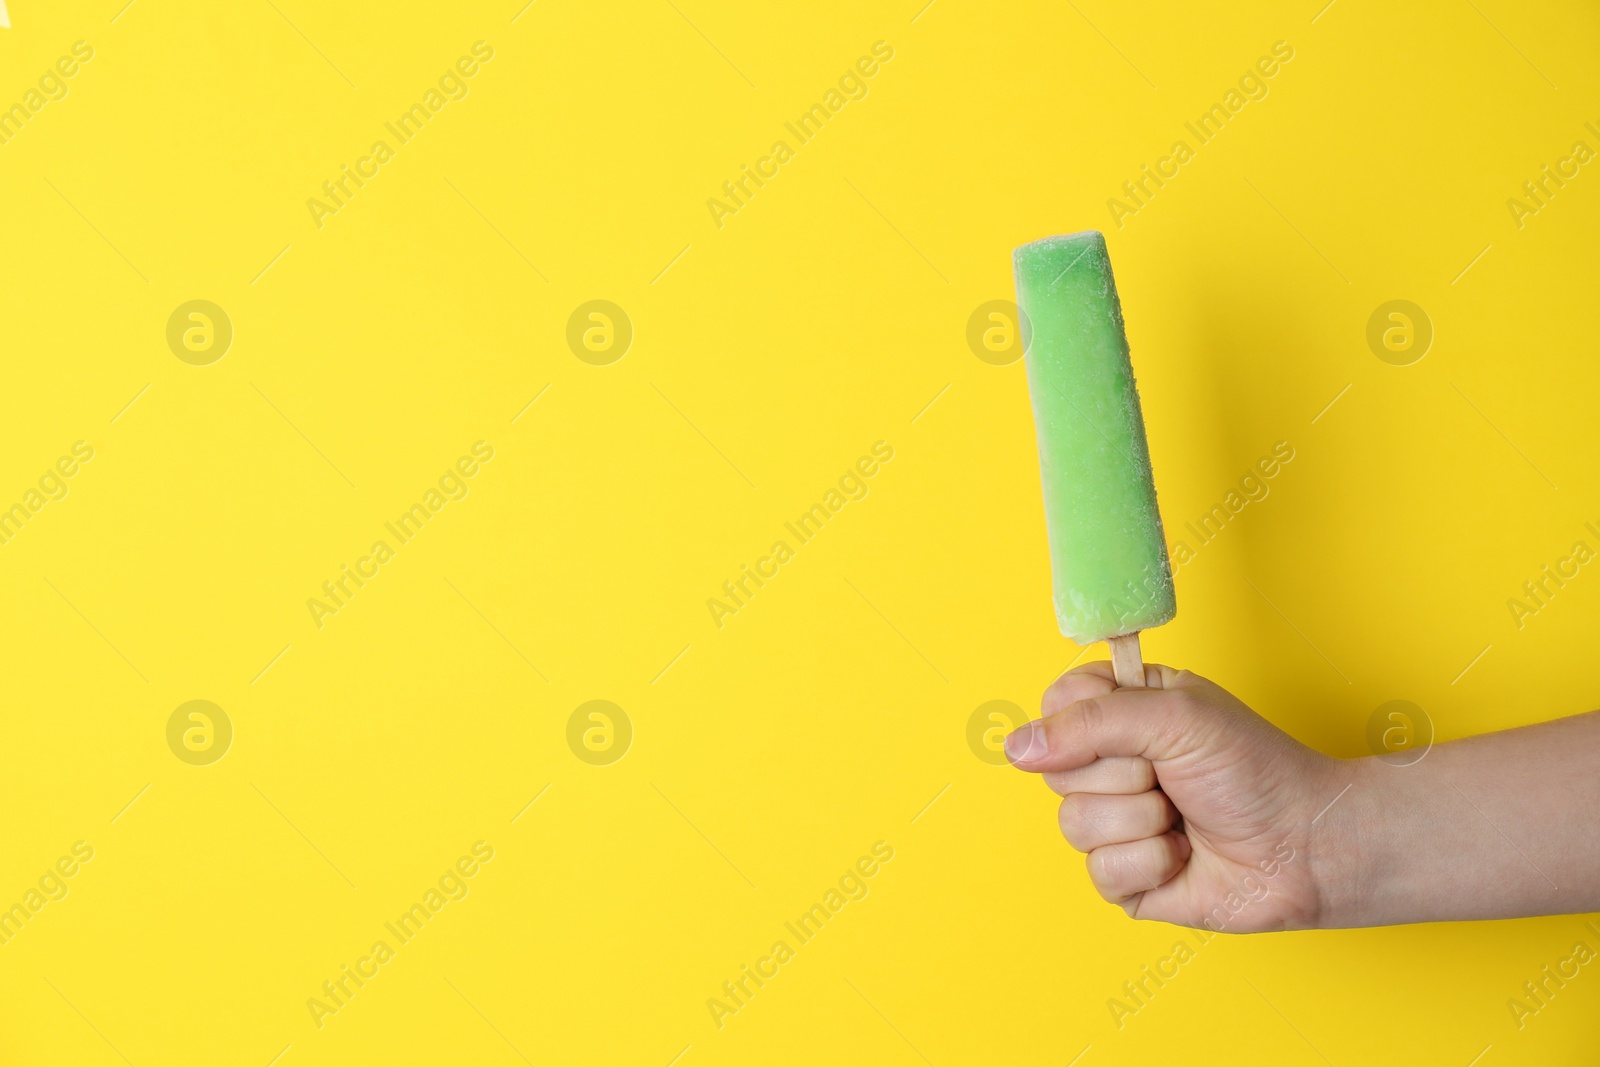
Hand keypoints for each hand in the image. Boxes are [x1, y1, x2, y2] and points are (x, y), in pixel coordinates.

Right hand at [1006, 662, 1348, 931]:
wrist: (1308, 845)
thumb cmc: (1257, 770)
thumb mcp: (1177, 717)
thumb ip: (1092, 721)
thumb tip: (1016, 747)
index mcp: (1123, 713)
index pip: (1056, 706)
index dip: (1080, 720)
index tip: (1132, 725)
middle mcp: (1112, 766)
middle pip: (1056, 770)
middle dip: (1123, 776)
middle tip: (1171, 777)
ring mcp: (1116, 824)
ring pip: (1074, 825)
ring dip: (1142, 823)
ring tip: (1182, 818)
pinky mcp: (1127, 878)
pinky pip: (1101, 872)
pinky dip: (1151, 864)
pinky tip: (1183, 856)